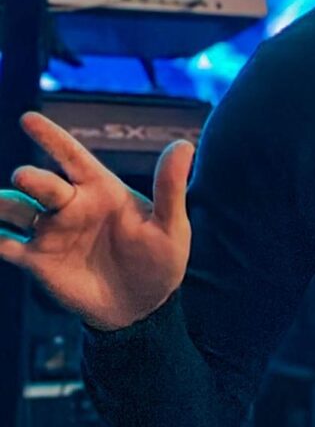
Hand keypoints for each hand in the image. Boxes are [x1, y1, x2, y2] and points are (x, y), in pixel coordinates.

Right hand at [0, 111, 193, 330]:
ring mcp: (50, 231)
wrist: (142, 308)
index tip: (28, 119)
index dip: (51, 137)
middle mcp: (69, 205)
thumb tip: (184, 145)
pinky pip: (5, 244)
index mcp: (99, 189)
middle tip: (26, 178)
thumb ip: (170, 187)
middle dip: (32, 179)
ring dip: (2, 204)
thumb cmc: (159, 262)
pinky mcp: (37, 260)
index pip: (71, 155)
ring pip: (15, 209)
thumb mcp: (171, 227)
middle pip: (42, 184)